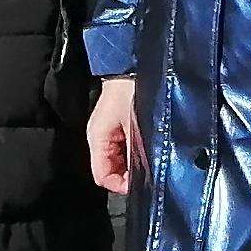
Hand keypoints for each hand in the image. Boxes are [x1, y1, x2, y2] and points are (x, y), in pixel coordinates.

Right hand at [87, 76, 144, 195]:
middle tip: (151, 168)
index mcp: (97, 139)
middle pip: (112, 170)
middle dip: (131, 174)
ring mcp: (108, 131)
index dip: (122, 185)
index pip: (103, 177)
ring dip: (135, 162)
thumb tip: (142, 178)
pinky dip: (137, 151)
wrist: (134, 65)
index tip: (143, 182)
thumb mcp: (136, 128)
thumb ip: (134, 155)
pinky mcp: (118, 126)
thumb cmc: (133, 92)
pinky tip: (149, 145)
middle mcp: (99, 138)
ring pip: (120, 161)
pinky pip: (125, 148)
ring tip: (152, 155)